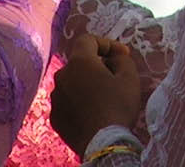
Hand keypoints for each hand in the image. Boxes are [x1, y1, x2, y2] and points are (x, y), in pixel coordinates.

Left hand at [50, 35, 141, 155]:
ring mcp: (55, 98)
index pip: (88, 40)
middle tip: (114, 76)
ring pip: (73, 82)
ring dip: (87, 84)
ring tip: (104, 96)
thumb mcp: (129, 76)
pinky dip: (79, 101)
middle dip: (97, 65)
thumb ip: (121, 59)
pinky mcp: (55, 117)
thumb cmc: (118, 106)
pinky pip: (68, 101)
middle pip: (80, 62)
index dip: (106, 43)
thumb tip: (112, 59)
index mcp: (79, 62)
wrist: (103, 144)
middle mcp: (61, 76)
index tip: (122, 54)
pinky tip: (93, 111)